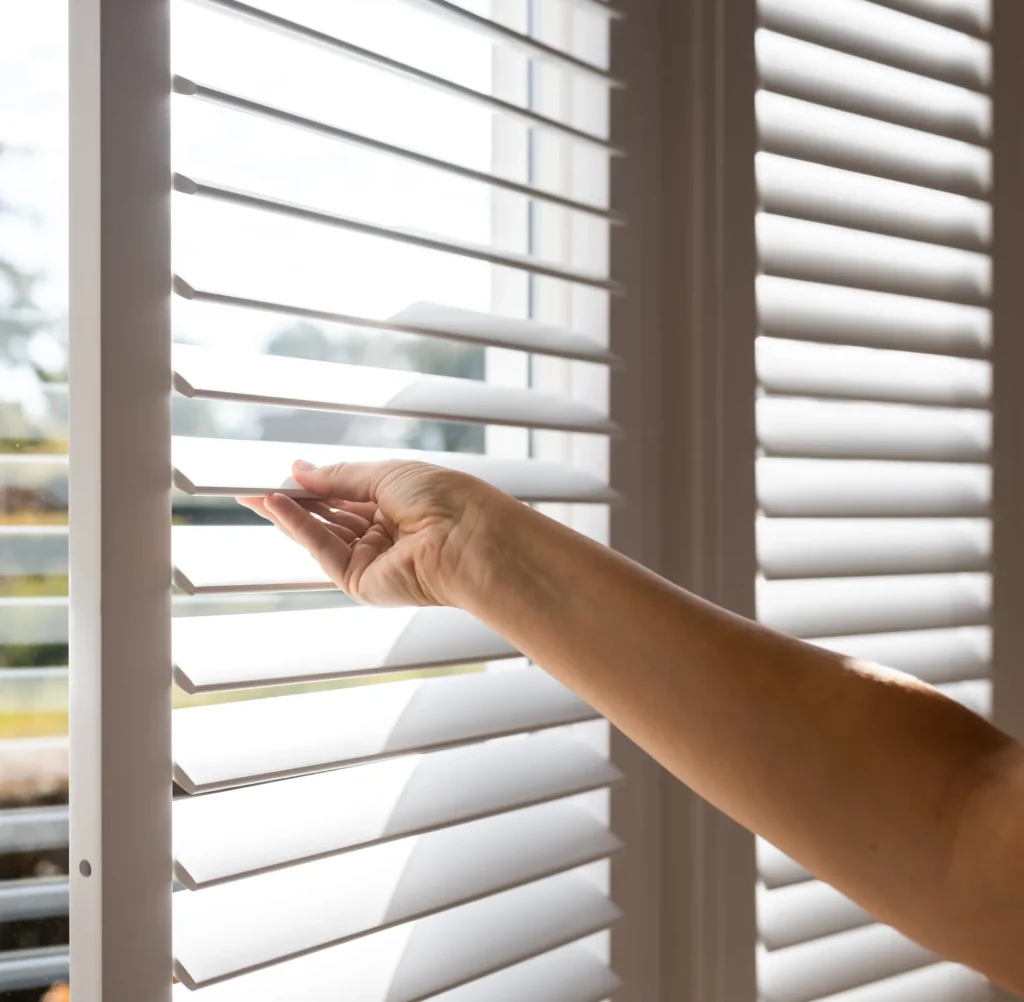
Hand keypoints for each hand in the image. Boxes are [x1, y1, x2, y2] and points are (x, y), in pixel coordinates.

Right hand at [236, 460, 508, 606]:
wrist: (470, 538)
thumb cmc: (444, 499)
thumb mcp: (385, 474)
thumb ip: (338, 477)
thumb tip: (299, 469)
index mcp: (398, 504)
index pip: (347, 494)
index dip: (315, 483)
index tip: (283, 472)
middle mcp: (384, 533)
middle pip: (329, 516)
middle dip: (293, 501)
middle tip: (251, 488)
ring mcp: (372, 560)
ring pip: (320, 535)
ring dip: (288, 514)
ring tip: (252, 494)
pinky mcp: (362, 582)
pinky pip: (324, 551)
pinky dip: (299, 529)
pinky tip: (276, 505)